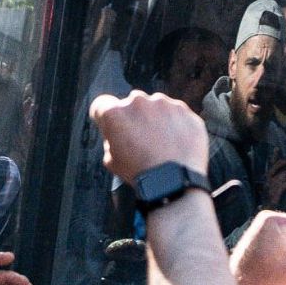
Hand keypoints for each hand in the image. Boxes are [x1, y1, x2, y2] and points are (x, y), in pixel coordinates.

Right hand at [90, 89, 210, 184]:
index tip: (112, 126)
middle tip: (140, 139)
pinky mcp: (184, 110)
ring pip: (156, 106)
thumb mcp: (111, 161)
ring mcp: (164, 103)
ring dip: (156, 119)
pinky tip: (176, 142)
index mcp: (114, 113)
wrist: (173, 182)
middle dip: (133, 118)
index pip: (102, 105)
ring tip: (161, 143)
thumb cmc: (140, 173)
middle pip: (131, 104)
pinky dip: (176, 124)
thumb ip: (111, 140)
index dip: (105, 117)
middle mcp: (138, 101)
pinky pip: (176, 113)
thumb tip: (118, 135)